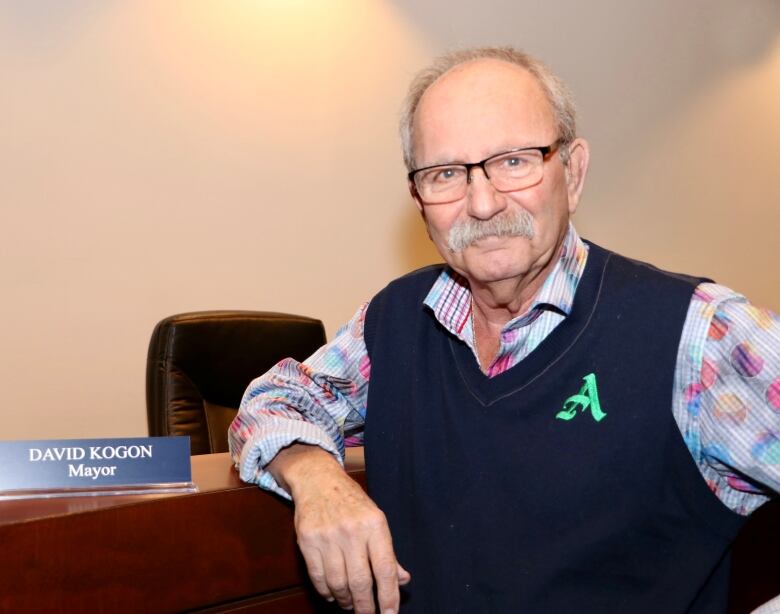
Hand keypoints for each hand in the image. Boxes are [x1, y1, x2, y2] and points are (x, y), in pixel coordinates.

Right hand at [269, 444, 410, 612]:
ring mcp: (328, 536)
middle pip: (360, 581)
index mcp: (375, 524)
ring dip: (345, 600)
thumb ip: (388, 552)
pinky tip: (333, 594)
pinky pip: (318, 576)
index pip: (385, 569)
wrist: (318, 480)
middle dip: (365, 606)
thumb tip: (402, 579)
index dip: (389, 597)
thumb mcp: (375, 520)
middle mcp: (352, 531)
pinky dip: (326, 591)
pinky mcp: (307, 540)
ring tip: (350, 604)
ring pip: (338, 583)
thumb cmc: (351, 502)